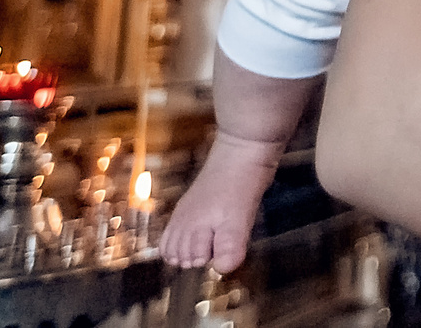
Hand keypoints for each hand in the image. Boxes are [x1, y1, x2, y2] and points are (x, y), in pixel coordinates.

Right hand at [158, 132, 283, 271]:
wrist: (243, 149)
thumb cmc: (240, 184)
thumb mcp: (239, 219)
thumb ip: (229, 246)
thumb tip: (222, 269)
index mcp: (190, 228)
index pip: (186, 260)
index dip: (205, 261)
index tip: (220, 252)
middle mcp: (183, 221)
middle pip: (178, 254)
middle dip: (196, 256)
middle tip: (216, 245)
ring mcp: (187, 211)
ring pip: (177, 242)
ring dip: (193, 248)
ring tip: (213, 241)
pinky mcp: (195, 203)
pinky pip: (183, 228)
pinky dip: (192, 236)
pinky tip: (208, 231)